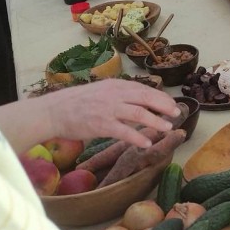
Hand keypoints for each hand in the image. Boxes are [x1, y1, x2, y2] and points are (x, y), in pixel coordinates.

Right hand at [39, 80, 179, 146]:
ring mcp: (108, 109)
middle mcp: (114, 94)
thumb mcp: (100, 91)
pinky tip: (147, 143)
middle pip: (145, 97)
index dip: (160, 96)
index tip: (170, 103)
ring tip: (167, 128)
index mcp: (115, 85)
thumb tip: (137, 100)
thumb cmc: (76, 103)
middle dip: (164, 105)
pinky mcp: (100, 124)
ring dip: (156, 121)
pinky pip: (123, 131)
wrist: (53, 111)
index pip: (143, 89)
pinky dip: (137, 137)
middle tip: (176, 113)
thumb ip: (118, 94)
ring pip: (138, 113)